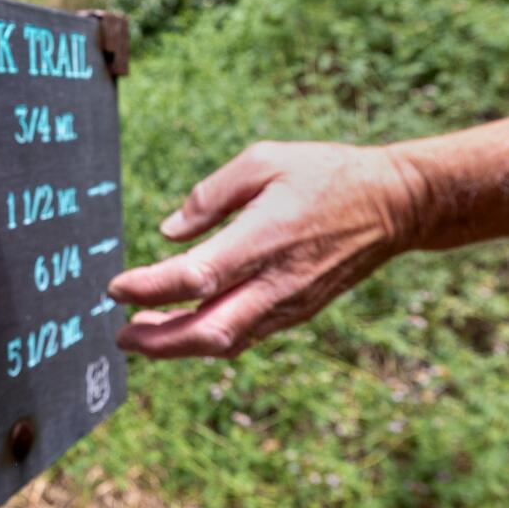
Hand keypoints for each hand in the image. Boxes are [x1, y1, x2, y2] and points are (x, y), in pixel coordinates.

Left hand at [109, 140, 429, 358]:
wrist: (393, 205)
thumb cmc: (325, 174)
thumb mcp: (264, 160)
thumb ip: (211, 195)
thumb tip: (169, 232)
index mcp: (263, 239)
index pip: (195, 278)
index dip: (149, 289)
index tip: (115, 288)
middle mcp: (276, 282)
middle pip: (206, 331)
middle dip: (157, 342)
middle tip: (119, 336)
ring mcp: (289, 304)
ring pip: (225, 343)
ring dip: (178, 347)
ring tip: (142, 335)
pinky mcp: (297, 312)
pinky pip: (245, 337)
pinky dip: (208, 340)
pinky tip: (184, 328)